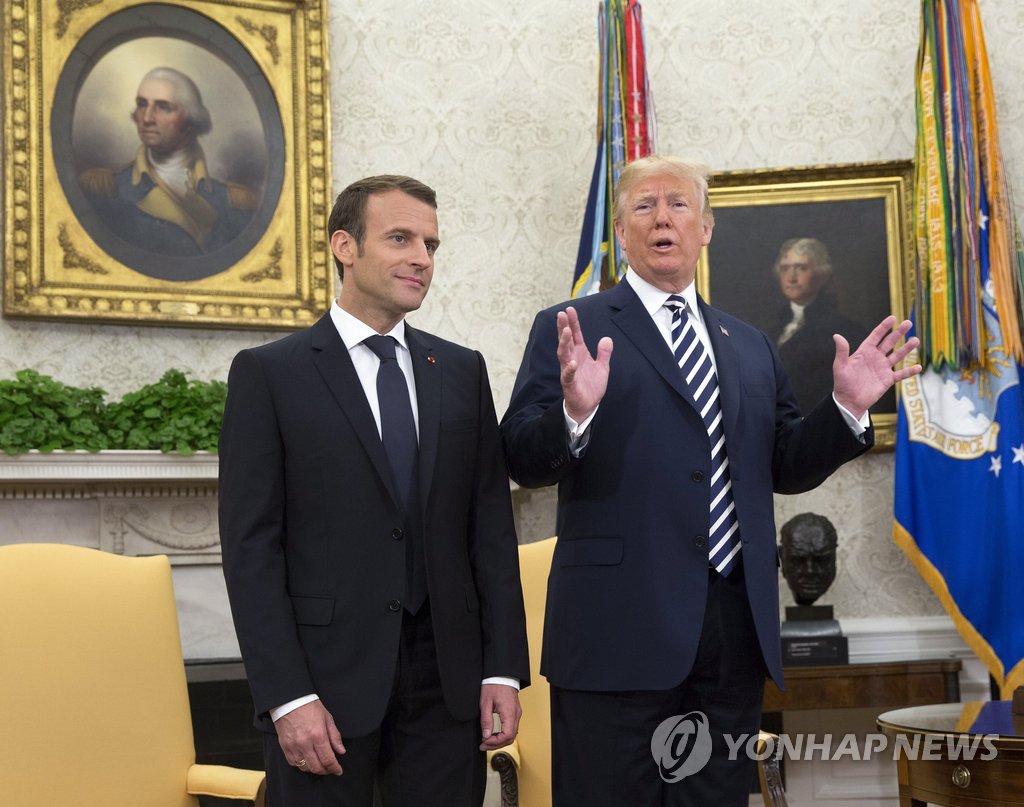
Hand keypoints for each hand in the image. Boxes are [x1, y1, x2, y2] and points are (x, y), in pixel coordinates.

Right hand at [274, 699, 345, 775]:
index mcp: (318, 735)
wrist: (290, 701)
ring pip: (305, 767)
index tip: (338, 770)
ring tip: (320, 764)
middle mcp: (305, 743)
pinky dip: (302, 765)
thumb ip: (335, 736)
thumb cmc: (309, 707)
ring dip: (314, 769)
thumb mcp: (327, 718)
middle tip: (330, 768)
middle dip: (326, 771)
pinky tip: (307, 760)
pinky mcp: (285, 747)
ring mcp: (293, 746)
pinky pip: (294, 763)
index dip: (335, 768)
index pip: (328, 759)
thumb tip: (341, 751)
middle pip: (317, 767)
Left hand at [479, 684, 521, 750]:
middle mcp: (516, 714)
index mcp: (509, 713)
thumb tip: (486, 735)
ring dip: (500, 740)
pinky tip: (494, 734)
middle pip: (510, 738)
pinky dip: (503, 734)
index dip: (495, 742)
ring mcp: (516, 713)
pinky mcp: (515, 712)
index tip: (484, 742)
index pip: (507, 736)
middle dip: (496, 744)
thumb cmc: (494, 685)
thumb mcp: (485, 702)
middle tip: (484, 745)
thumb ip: (486, 720)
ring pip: (511, 734)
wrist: (502, 674)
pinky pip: (511, 728)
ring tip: (487, 741)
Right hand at [557, 306, 612, 422]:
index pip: (575, 335)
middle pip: (566, 340)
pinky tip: (571, 363)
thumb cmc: (591, 386)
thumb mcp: (602, 367)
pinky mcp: (570, 384)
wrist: (587, 406)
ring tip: (566, 332)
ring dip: (564, 343)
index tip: (569, 309)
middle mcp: (572, 359)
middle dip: (563, 327)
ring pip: (563, 354)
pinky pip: (568, 375)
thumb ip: (604, 353)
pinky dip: (569, 369)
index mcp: (579, 353)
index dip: (573, 322)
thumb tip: (607, 339)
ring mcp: (569, 371)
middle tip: (561, 315)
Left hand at [832, 315, 921, 417]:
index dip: (884, 327)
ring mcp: (883, 368)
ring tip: (916, 340)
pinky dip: (909, 371)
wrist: (849, 401)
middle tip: (909, 323)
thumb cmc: (842, 383)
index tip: (893, 318)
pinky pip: (901, 374)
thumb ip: (842, 351)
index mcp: (864, 352)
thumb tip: (837, 336)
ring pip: (898, 356)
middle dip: (899, 333)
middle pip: (889, 342)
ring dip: (907, 348)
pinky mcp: (888, 380)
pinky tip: (918, 367)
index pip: (876, 336)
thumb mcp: (840, 366)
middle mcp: (875, 358)